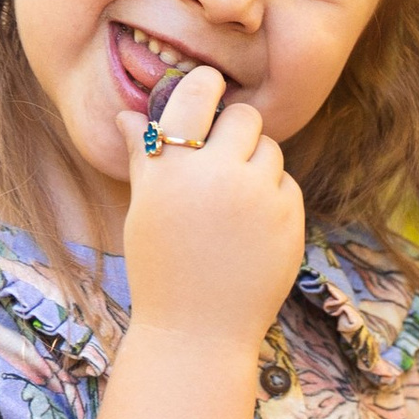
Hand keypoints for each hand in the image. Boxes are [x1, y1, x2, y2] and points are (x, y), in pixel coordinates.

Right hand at [120, 67, 304, 360]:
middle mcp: (217, 175)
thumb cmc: (161, 269)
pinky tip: (250, 230)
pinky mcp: (289, 220)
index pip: (197, 94)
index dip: (206, 85)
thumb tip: (129, 115)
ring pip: (271, 151)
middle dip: (236, 131)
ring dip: (256, 165)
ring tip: (233, 203)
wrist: (198, 332)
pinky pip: (286, 186)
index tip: (209, 88)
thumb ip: (145, 158)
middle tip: (223, 157)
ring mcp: (258, 197)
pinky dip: (272, 198)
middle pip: (245, 118)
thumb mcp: (144, 210)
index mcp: (171, 167)